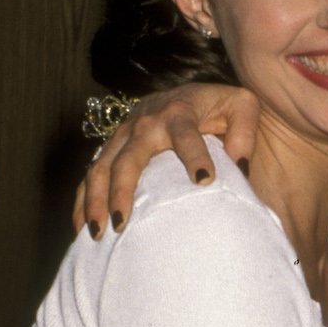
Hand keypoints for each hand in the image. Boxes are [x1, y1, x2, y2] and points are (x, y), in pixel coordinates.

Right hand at [75, 84, 259, 236]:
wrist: (186, 93)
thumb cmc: (218, 106)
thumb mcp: (242, 106)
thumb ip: (245, 131)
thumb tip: (240, 166)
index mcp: (180, 112)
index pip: (186, 136)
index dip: (195, 157)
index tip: (204, 182)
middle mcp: (145, 123)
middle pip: (128, 158)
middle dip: (122, 191)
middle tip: (123, 224)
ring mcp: (124, 135)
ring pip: (100, 167)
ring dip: (96, 200)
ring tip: (99, 233)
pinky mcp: (113, 147)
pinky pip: (90, 173)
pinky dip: (83, 200)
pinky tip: (82, 227)